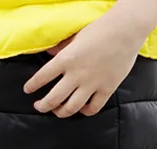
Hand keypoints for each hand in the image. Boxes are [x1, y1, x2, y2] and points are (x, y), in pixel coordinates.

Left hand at [24, 5, 150, 117]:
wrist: (128, 28)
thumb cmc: (101, 29)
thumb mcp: (76, 36)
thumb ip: (60, 48)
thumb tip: (48, 52)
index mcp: (66, 59)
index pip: (41, 78)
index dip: (32, 86)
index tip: (28, 90)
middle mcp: (77, 74)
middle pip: (52, 100)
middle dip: (42, 106)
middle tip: (39, 106)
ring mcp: (92, 83)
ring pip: (70, 108)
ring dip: (60, 112)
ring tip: (57, 110)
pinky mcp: (107, 88)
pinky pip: (92, 108)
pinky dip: (84, 111)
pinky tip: (81, 107)